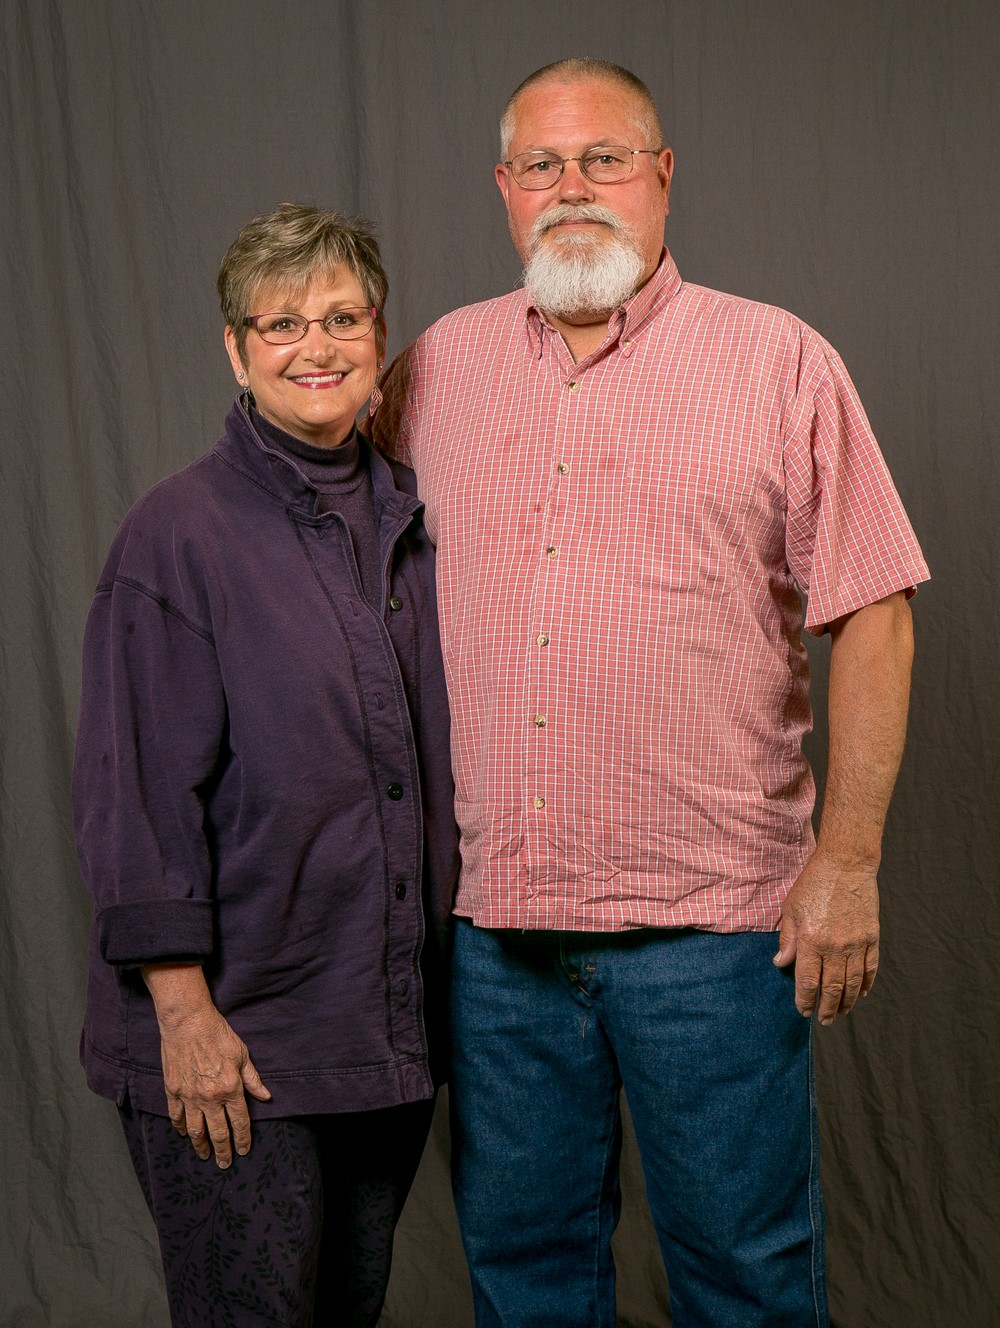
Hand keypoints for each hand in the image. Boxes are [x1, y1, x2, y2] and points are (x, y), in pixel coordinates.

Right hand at [142, 964, 270, 1166]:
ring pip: (195, 1130)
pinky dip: (181, 1128)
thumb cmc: (218, 1034)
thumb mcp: (242, 1054)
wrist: (188, 1022)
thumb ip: (253, 1079)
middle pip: (218, 1132)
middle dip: (223, 1151)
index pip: (240, 1122)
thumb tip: (266, 1097)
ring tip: (205, 1156)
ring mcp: (189, 1095)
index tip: (244, 1150)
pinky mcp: (172, 1090)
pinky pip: (176, 1116)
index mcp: (230, 1088)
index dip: (243, 1139)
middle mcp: (210, 1097)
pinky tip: (185, 1134)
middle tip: (225, 1163)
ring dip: (201, 1146)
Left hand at [773, 851, 879, 1024]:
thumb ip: (787, 939)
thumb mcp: (791, 908)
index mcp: (811, 940)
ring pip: (852, 983)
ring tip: (841, 1012)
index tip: (803, 1010)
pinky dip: (865, 984)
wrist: (846, 864)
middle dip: (826, 1008)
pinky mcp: (871, 937)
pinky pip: (870, 968)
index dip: (805, 1000)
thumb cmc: (814, 883)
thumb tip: (781, 964)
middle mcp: (834, 946)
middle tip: (824, 1020)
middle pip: (831, 988)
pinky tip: (860, 993)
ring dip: (846, 1002)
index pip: (807, 981)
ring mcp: (856, 943)